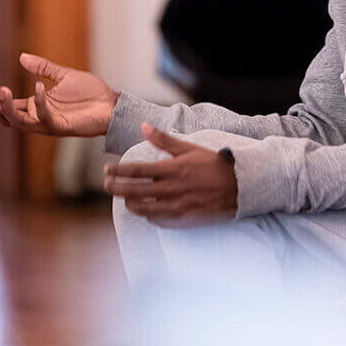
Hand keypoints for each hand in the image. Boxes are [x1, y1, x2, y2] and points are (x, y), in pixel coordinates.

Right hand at [0, 53, 118, 136]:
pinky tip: (37, 87)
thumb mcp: (63, 75)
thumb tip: (21, 57)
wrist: (112, 104)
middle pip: (8, 118)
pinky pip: (44, 118)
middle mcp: (39, 117)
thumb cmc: (90, 93)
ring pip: (20, 123)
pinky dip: (39, 103)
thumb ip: (42, 68)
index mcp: (36, 106)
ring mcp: (49, 124)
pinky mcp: (61, 127)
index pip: (9, 107)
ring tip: (1, 90)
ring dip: (8, 108)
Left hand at [104, 124, 238, 227]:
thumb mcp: (188, 148)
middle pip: (133, 191)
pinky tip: (144, 209)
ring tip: (124, 197)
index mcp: (171, 169)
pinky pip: (157, 220)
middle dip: (114, 188)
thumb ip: (163, 139)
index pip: (136, 171)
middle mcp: (171, 189)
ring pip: (142, 209)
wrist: (239, 186)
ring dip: (128, 203)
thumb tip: (143, 126)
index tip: (107, 169)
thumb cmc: (213, 164)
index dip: (118, 170)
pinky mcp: (183, 219)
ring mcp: (176, 206)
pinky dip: (147, 215)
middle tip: (106, 184)